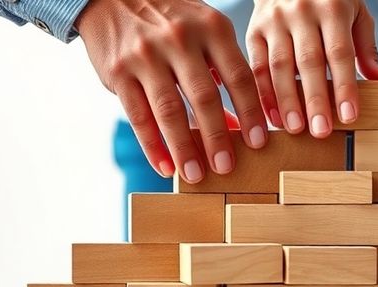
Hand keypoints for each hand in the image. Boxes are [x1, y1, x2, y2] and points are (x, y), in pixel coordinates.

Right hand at [76, 0, 267, 182]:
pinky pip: (138, 116)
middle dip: (218, 137)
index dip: (251, 112)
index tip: (258, 143)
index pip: (239, 76)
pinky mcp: (118, 71)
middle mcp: (180, 39)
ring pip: (170, 110)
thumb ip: (221, 73)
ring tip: (195, 175)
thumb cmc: (170, 20)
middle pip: (205, 97)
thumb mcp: (203, 32)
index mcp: (212, 28)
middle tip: (226, 167)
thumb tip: (236, 126)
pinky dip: (152, 146)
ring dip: (184, 148)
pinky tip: (165, 166)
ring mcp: (146, 55)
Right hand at [247, 0, 377, 136]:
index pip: (339, 52)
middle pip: (309, 62)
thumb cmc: (330, 0)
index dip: (344, 86)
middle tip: (321, 131)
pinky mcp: (254, 30)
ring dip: (287, 101)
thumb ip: (365, 46)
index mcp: (332, 7)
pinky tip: (273, 117)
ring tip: (295, 129)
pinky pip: (257, 66)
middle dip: (315, 99)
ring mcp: (275, 21)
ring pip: (280, 66)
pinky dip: (264, 94)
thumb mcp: (355, 12)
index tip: (348, 116)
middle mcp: (301, 12)